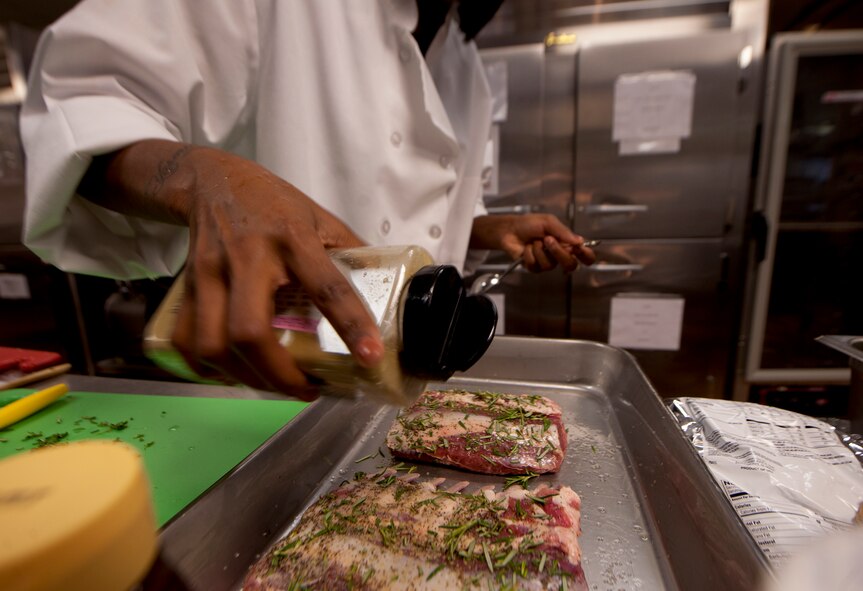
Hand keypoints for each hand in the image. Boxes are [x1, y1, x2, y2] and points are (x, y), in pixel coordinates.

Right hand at [81, 140, 383, 398]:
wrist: (211, 181)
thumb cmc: (274, 204)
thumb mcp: (321, 218)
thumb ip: (349, 254)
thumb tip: (386, 296)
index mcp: (293, 238)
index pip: (326, 285)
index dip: (350, 325)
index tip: (369, 357)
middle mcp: (249, 256)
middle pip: (250, 331)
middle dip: (279, 374)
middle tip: (307, 390)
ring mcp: (211, 273)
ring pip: (214, 343)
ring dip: (246, 378)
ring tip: (276, 385)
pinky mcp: (186, 285)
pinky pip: (185, 339)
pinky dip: (207, 369)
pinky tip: (234, 375)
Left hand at [469, 214, 595, 272]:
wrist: (510, 230)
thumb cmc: (530, 224)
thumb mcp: (548, 222)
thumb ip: (563, 232)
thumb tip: (580, 241)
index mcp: (567, 243)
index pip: (585, 255)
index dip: (586, 255)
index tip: (579, 249)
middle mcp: (560, 255)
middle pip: (570, 265)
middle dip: (559, 252)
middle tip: (548, 240)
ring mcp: (547, 263)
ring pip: (551, 265)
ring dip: (539, 250)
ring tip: (533, 241)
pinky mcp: (535, 268)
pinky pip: (536, 266)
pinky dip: (529, 254)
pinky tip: (526, 248)